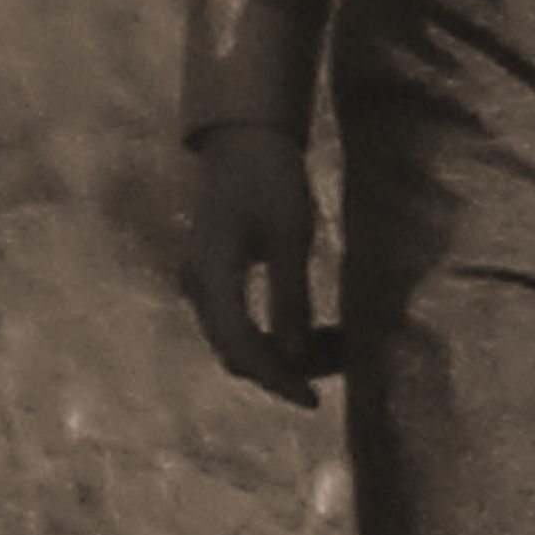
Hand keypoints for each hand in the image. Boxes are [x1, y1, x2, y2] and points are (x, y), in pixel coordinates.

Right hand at [181, 122, 323, 404]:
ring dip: (282, 351)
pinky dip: (274, 331)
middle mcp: (199, 287)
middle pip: (235, 350)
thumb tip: (295, 358)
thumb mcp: (288, 238)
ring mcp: (203, 281)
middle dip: (284, 368)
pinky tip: (312, 328)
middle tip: (336, 369)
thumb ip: (290, 300)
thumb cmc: (268, 177)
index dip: (276, 379)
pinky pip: (241, 318)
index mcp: (212, 278)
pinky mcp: (216, 275)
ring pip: (239, 337)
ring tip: (335, 346)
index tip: (313, 400)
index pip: (240, 348)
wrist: (242, 134)